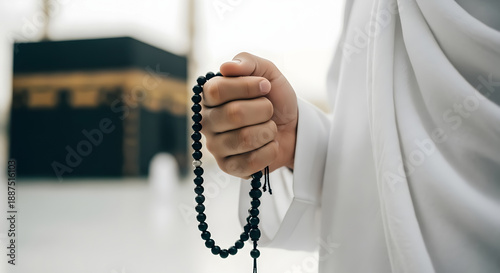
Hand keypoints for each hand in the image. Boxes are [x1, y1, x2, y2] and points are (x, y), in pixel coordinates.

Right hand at [201, 52, 297, 177]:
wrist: (293, 127)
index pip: (216, 90)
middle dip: (263, 110)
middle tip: (269, 110)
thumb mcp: (266, 73)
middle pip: (233, 115)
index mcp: (211, 96)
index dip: (246, 87)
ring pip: (243, 139)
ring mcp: (216, 146)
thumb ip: (247, 62)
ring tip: (270, 128)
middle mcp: (208, 121)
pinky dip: (269, 151)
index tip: (265, 87)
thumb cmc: (274, 99)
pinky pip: (249, 162)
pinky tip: (270, 145)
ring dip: (268, 131)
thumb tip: (226, 67)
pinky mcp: (228, 167)